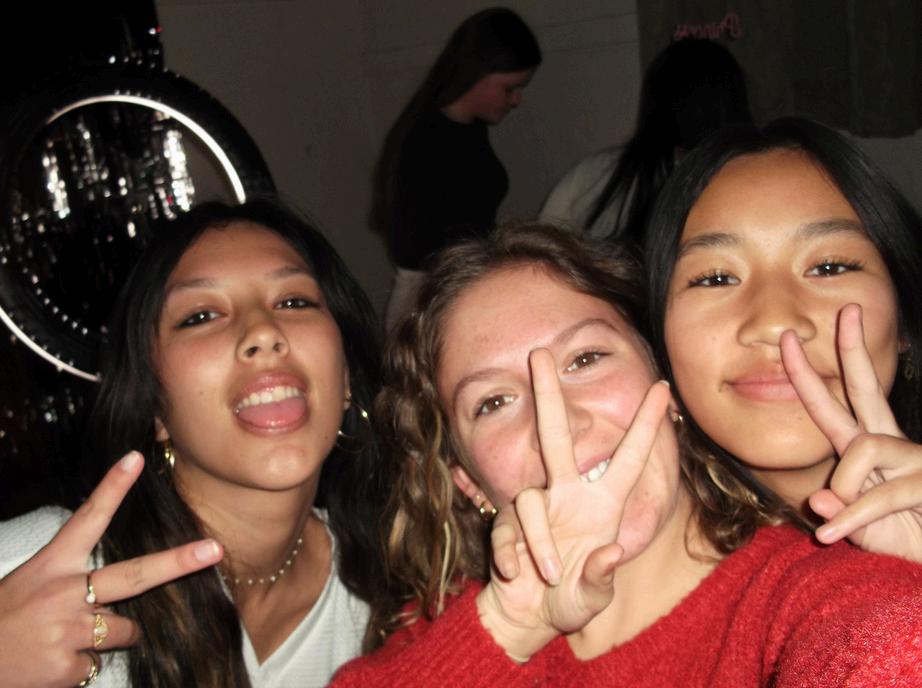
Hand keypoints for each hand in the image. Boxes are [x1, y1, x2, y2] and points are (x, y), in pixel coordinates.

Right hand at [0, 451, 223, 687]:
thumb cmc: (2, 621)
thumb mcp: (29, 584)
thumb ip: (69, 580)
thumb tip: (113, 593)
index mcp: (51, 565)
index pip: (87, 519)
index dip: (112, 488)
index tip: (135, 459)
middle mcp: (64, 593)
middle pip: (134, 574)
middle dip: (179, 562)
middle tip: (214, 550)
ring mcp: (68, 630)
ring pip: (123, 630)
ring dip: (106, 636)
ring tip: (63, 638)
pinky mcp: (66, 666)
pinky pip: (96, 664)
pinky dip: (78, 666)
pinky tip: (50, 662)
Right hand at [477, 348, 670, 659]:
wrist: (526, 618)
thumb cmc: (569, 602)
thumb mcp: (591, 599)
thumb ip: (600, 579)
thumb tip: (611, 551)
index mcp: (600, 506)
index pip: (628, 458)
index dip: (646, 425)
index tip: (662, 388)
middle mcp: (566, 497)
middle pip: (555, 437)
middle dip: (548, 396)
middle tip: (539, 354)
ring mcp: (535, 509)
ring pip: (528, 501)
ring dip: (539, 542)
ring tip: (547, 575)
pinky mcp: (505, 525)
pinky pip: (505, 530)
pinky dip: (511, 554)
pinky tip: (517, 575)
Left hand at [780, 303, 921, 561]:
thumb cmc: (909, 542)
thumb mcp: (862, 530)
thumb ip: (841, 514)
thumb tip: (818, 500)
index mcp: (868, 449)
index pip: (835, 404)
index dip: (809, 374)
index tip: (788, 341)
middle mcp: (891, 445)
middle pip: (868, 389)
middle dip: (855, 349)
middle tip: (848, 310)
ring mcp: (914, 461)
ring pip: (862, 447)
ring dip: (843, 485)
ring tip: (835, 523)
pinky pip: (877, 496)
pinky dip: (849, 519)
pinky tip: (828, 535)